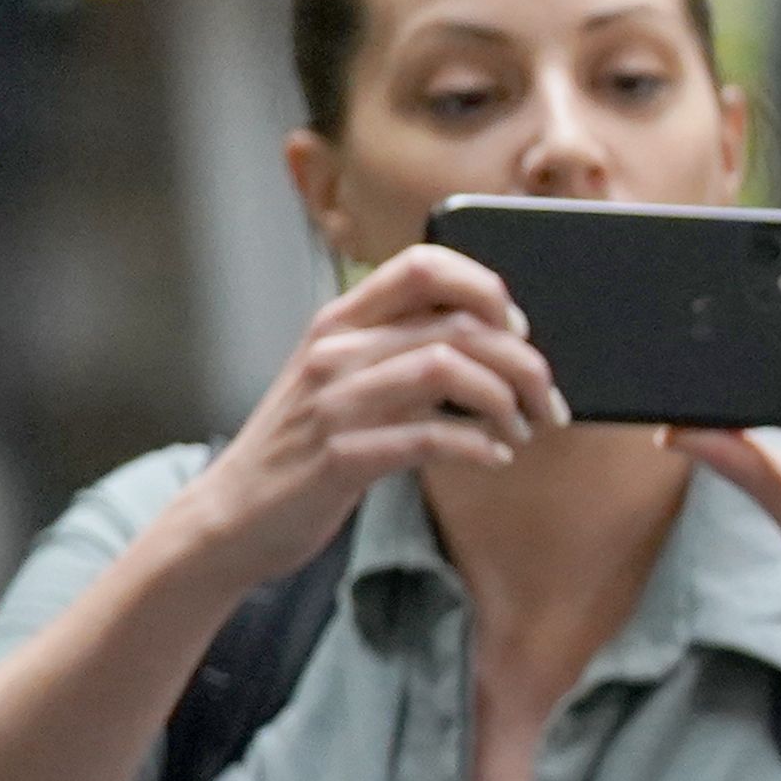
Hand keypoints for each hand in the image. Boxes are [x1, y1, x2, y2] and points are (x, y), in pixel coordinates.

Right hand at [173, 242, 569, 588]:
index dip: (487, 289)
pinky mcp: (341, 456)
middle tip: (547, 401)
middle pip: (458, 326)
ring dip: (506, 402)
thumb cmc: (304, 444)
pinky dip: (478, 446)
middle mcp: (336, 351)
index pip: (423, 265)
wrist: (233, 514)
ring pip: (449, 369)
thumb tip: (495, 343)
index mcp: (340, 322)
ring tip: (522, 430)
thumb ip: (399, 350)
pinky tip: (494, 458)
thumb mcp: (341, 379)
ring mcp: (335, 402)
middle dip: (524, 363)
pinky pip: (430, 436)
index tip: (519, 330)